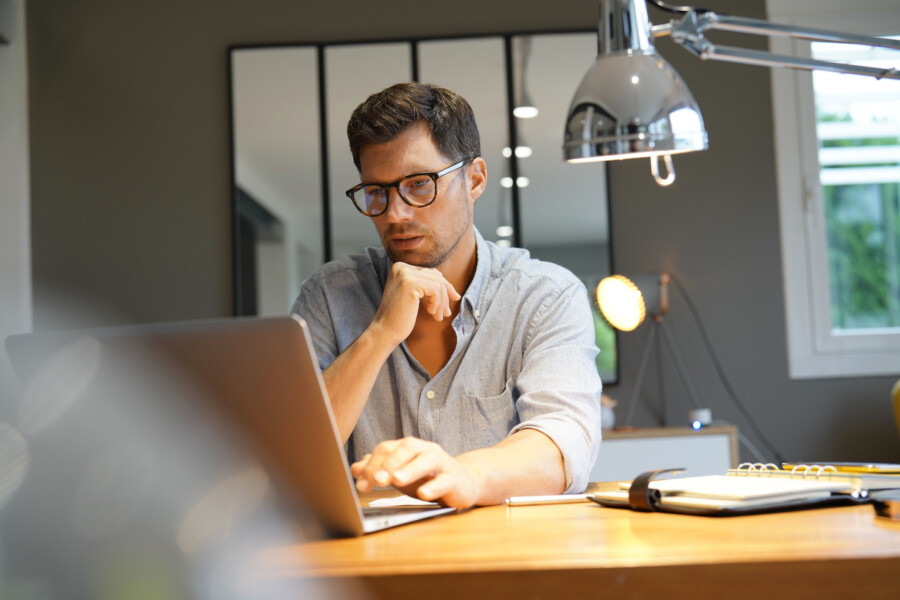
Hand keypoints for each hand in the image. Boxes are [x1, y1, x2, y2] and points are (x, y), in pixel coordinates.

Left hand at [350, 437, 480, 508]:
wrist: (463, 482)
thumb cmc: (427, 477)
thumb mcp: (399, 473)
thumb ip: (378, 470)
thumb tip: (354, 468)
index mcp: (409, 447)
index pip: (386, 449)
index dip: (372, 465)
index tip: (361, 484)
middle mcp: (425, 450)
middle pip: (405, 449)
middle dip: (389, 464)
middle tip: (376, 480)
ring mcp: (442, 463)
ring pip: (426, 461)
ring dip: (410, 470)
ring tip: (396, 480)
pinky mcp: (455, 479)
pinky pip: (445, 481)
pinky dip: (434, 486)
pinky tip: (424, 494)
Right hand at [371, 262, 460, 345]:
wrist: (385, 331)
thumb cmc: (399, 318)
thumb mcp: (413, 297)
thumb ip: (426, 287)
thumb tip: (451, 289)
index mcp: (400, 267)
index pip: (431, 272)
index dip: (445, 286)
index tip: (454, 298)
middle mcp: (401, 267)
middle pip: (436, 276)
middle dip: (445, 296)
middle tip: (446, 313)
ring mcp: (405, 274)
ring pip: (438, 283)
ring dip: (442, 302)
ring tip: (438, 317)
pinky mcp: (410, 283)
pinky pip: (436, 289)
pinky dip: (437, 303)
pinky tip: (431, 312)